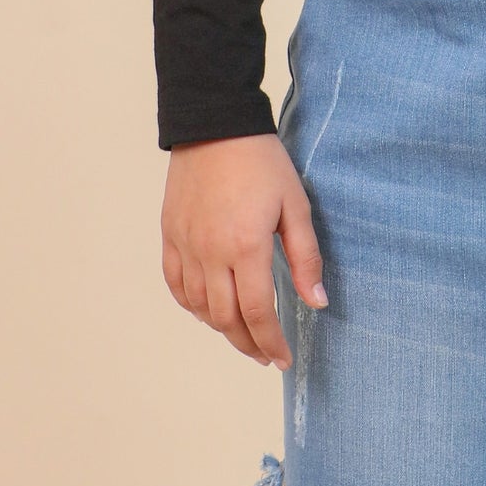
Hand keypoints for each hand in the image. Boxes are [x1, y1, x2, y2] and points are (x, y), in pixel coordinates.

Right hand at [161, 132, 327, 370]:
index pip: (259, 312)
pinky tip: (208, 310)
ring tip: (244, 334)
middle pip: (226, 319)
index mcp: (246, 246)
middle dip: (248, 344)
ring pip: (199, 307)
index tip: (284, 360)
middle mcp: (211, 253)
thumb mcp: (295, 205)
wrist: (215, 125)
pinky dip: (192, 306)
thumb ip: (305, 257)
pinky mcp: (170, 235)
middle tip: (265, 356)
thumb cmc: (262, 162)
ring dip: (222, 328)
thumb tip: (316, 302)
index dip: (271, 342)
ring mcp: (186, 245)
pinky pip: (176, 285)